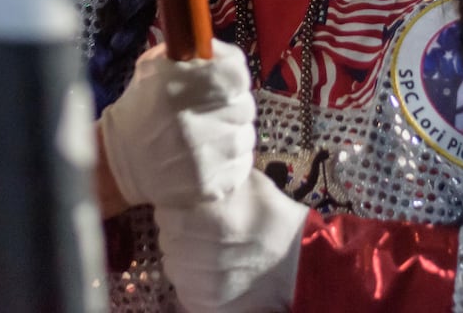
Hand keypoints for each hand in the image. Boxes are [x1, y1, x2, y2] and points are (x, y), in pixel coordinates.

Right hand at [98, 40, 255, 209]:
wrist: (121, 161)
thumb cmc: (141, 108)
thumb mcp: (155, 67)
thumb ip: (190, 52)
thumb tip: (217, 49)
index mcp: (181, 89)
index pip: (236, 74)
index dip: (231, 74)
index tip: (222, 79)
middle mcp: (197, 124)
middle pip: (244, 104)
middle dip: (231, 103)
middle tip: (212, 109)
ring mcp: (207, 158)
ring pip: (245, 135)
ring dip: (232, 131)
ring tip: (209, 134)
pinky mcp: (213, 185)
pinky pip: (242, 163)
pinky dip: (232, 158)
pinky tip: (211, 154)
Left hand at [157, 169, 310, 312]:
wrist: (295, 262)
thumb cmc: (270, 216)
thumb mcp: (248, 184)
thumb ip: (215, 176)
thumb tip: (184, 165)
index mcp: (217, 221)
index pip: (167, 213)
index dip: (175, 207)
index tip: (185, 206)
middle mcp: (206, 256)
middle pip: (167, 238)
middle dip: (176, 230)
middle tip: (196, 226)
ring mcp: (204, 286)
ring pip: (171, 264)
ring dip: (181, 255)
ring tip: (202, 248)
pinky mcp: (205, 305)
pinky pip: (182, 287)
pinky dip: (190, 277)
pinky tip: (207, 268)